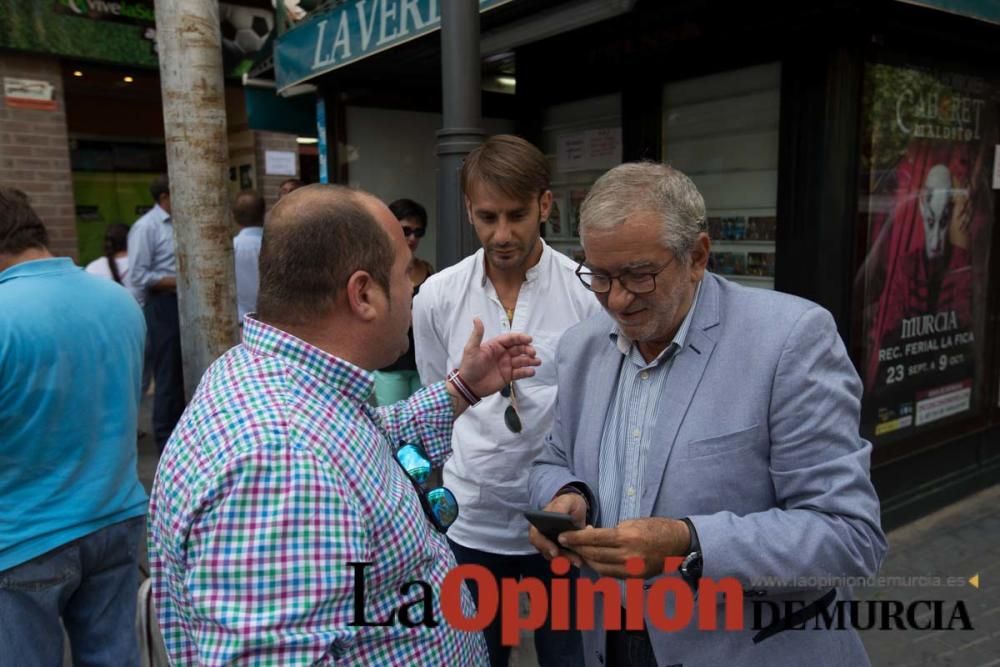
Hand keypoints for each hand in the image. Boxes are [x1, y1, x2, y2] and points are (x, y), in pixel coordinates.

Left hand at [457, 318, 539, 396]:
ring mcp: (506, 365)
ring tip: (537, 362)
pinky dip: (527, 372)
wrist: (468, 386)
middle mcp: (503, 354)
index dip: (521, 338)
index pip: (511, 339)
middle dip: (527, 349)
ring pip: (522, 360)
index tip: (529, 339)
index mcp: (495, 345)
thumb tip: (477, 318)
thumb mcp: (471, 349)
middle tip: (533, 353)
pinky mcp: (508, 376)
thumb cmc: (468, 366)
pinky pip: (520, 373)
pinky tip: (531, 371)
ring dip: (530, 360)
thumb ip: (477, 335)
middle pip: (519, 349)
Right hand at [528, 492, 587, 565]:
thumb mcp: (566, 501)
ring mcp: (550, 544)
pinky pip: (564, 558)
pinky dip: (572, 559)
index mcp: (538, 523)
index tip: (555, 552)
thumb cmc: (569, 503)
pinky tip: (581, 559)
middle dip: (560, 557)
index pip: (535, 537)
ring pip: (555, 557)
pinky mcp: (561, 549)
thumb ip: (560, 507)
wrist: (576, 508)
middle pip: (545, 551)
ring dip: (567, 560)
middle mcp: (542, 536)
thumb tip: (556, 515)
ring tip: (579, 561)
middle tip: (574, 560)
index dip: (543, 545)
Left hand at [557, 517, 689, 578]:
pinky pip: (611, 575)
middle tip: (566, 543)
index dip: (575, 538)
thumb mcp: (632, 522)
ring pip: (600, 568)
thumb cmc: (656, 527)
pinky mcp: (635, 578)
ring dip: (587, 560)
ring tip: (578, 552)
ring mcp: (632, 570)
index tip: (563, 536)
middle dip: (577, 550)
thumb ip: (612, 532)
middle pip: (594, 555)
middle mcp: (628, 556)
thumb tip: (592, 537)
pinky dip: (600, 568)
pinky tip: (594, 561)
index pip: (593, 539)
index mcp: (627, 537)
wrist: (679, 543)